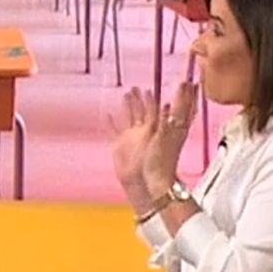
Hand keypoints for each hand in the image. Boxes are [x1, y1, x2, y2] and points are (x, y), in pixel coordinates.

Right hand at [109, 85, 196, 201]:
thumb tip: (165, 105)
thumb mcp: (163, 139)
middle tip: (139, 87)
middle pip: (143, 110)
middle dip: (142, 98)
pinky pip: (114, 131)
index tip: (162, 86)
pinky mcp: (121, 147)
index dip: (160, 99)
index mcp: (158, 129)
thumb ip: (163, 121)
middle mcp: (145, 132)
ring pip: (129, 117)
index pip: (160, 108)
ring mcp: (133, 139)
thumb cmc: (160, 165)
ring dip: (128, 106)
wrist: (146, 184)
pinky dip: (111, 123)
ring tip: (126, 94)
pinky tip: (108, 115)